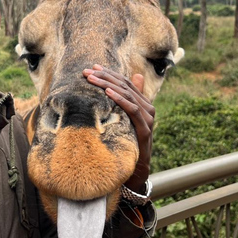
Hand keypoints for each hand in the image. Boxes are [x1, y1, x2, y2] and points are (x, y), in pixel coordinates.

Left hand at [83, 64, 154, 192]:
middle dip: (105, 77)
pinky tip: (107, 93)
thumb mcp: (122, 121)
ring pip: (128, 95)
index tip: (93, 67)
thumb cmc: (127, 143)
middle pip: (125, 86)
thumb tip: (109, 91)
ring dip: (108, 85)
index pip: (126, 83)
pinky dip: (120, 100)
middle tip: (88, 71)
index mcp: (143, 104)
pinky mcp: (145, 129)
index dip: (110, 74)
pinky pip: (132, 110)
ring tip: (93, 79)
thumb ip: (120, 104)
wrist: (136, 169)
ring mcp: (148, 118)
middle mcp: (148, 108)